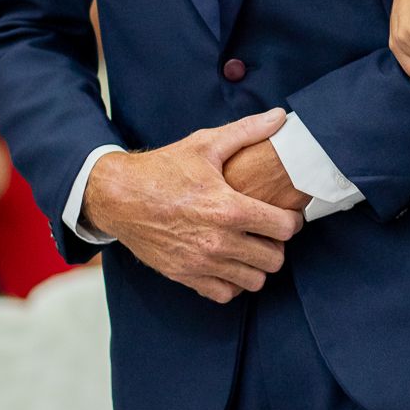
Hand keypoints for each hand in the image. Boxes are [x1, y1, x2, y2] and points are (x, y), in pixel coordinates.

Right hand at [83, 109, 304, 303]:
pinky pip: (225, 294)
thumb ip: (247, 131)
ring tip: (251, 248)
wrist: (117, 197)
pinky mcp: (184, 276)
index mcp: (228, 208)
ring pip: (254, 281)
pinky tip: (229, 263)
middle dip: (277, 244)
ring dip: (257, 266)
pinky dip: (232, 282)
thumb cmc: (163, 169)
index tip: (287, 215)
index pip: (284, 228)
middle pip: (273, 259)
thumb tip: (280, 116)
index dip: (292, 221)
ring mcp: (200, 262)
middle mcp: (217, 241)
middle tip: (269, 233)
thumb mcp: (205, 144)